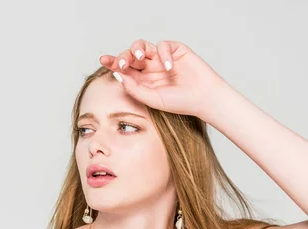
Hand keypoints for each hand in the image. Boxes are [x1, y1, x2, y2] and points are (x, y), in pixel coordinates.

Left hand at [99, 39, 229, 118]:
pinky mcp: (175, 50)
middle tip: (123, 63)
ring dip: (138, 48)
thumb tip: (117, 75)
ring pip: (143, 45)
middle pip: (130, 55)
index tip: (104, 60)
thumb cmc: (179, 102)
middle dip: (124, 56)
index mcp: (141, 80)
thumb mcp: (152, 99)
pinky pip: (163, 46)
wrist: (204, 99)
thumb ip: (134, 89)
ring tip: (140, 57)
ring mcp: (161, 58)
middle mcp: (149, 67)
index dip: (113, 62)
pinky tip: (169, 67)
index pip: (124, 69)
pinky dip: (164, 54)